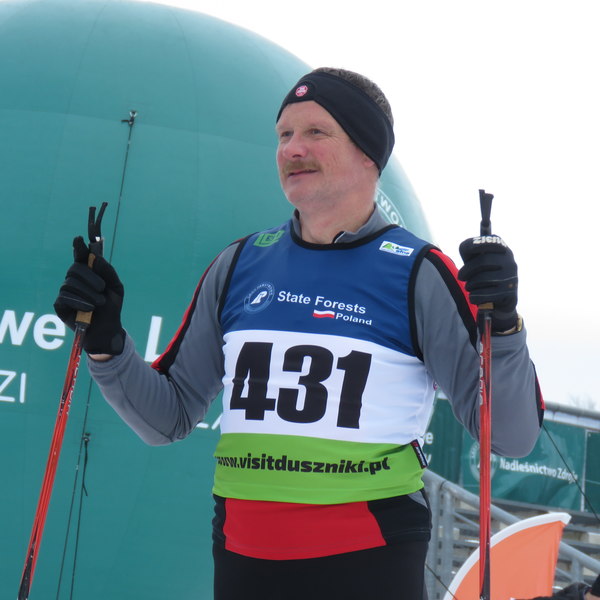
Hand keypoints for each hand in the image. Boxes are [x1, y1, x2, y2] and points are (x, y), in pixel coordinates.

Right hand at [54, 236, 124, 354]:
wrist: (108, 329)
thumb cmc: (111, 307)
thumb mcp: (115, 288)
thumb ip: (108, 271)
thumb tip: (96, 257)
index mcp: (89, 274)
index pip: (81, 257)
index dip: (78, 247)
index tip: (79, 239)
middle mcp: (75, 280)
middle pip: (75, 268)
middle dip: (90, 277)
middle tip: (102, 288)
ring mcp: (66, 292)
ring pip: (70, 283)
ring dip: (88, 293)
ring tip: (99, 303)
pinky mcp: (60, 305)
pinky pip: (64, 296)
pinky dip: (79, 301)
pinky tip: (89, 309)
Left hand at [458, 234, 517, 331]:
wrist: (499, 299)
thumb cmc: (482, 275)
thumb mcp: (475, 260)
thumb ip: (469, 250)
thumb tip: (467, 247)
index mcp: (502, 249)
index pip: (491, 241)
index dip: (477, 244)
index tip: (467, 252)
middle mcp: (510, 261)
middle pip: (483, 262)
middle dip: (467, 270)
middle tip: (460, 277)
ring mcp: (511, 276)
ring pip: (483, 279)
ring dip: (470, 285)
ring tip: (469, 287)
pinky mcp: (509, 292)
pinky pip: (485, 293)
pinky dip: (474, 296)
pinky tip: (473, 296)